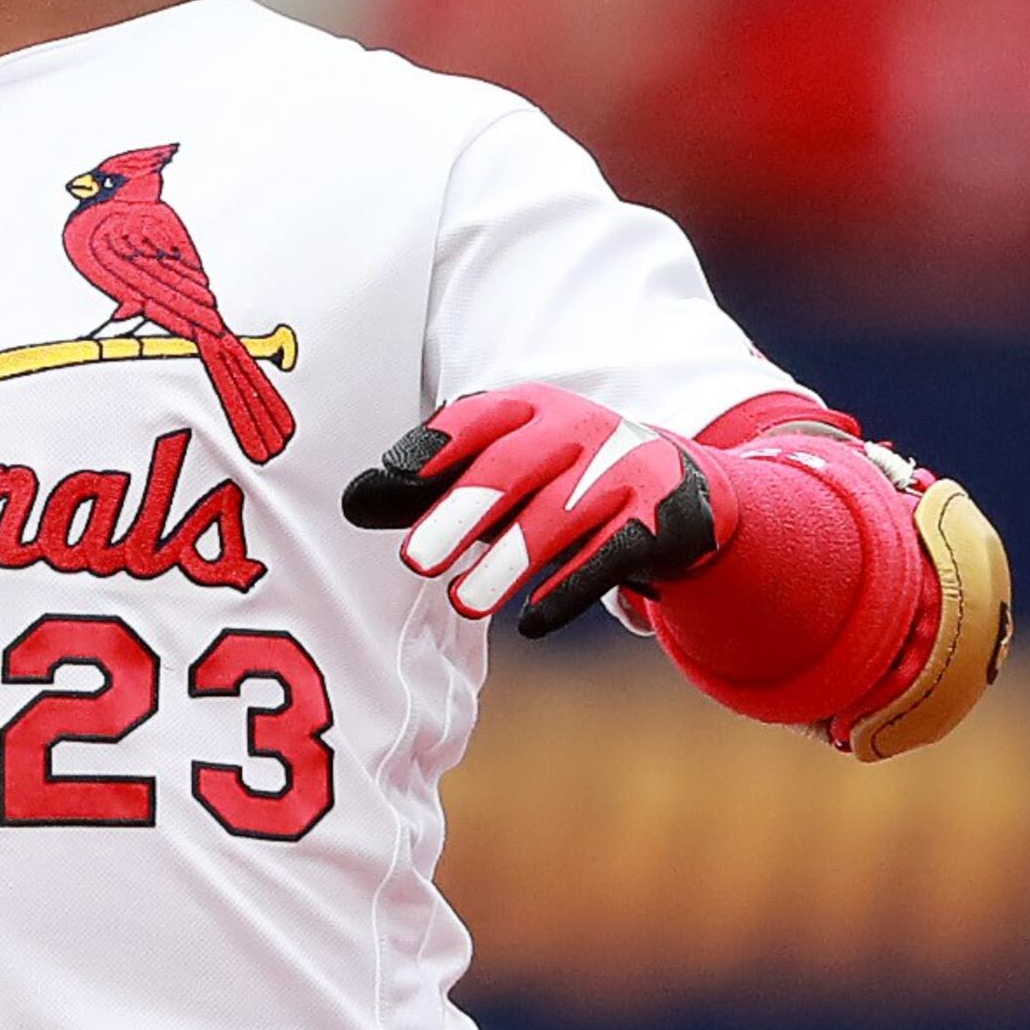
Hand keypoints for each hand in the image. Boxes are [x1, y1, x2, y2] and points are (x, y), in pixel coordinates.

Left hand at [340, 383, 717, 639]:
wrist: (680, 488)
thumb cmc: (558, 480)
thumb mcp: (500, 470)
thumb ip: (428, 486)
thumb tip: (349, 502)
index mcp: (532, 408)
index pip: (478, 417)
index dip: (437, 444)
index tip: (392, 476)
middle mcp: (579, 430)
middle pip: (515, 468)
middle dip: (463, 511)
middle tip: (414, 560)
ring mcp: (622, 472)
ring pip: (560, 517)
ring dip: (510, 561)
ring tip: (464, 603)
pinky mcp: (658, 520)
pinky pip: (611, 556)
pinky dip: (570, 589)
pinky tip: (534, 621)